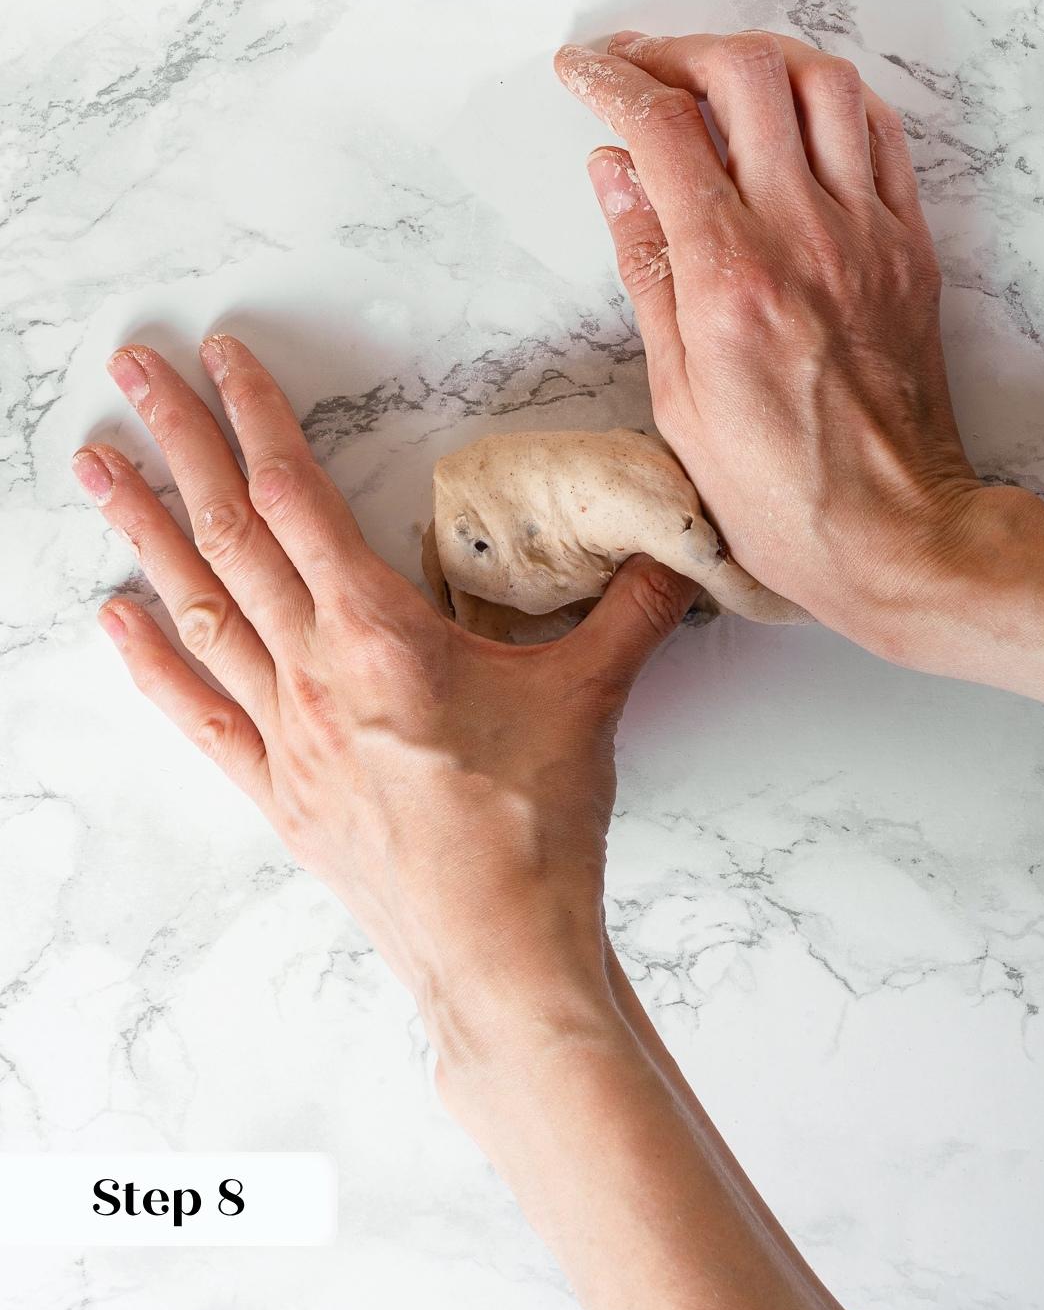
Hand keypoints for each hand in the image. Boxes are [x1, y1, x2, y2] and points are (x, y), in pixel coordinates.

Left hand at [71, 337, 695, 1055]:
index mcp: (381, 635)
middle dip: (181, 439)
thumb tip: (678, 550)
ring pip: (199, 609)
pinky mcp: (277, 790)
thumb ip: (633, 609)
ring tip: (98, 465)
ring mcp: (284, 733)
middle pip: (230, 533)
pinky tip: (117, 618)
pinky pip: (197, 714)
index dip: (257, 416)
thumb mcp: (592, 698)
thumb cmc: (535, 827)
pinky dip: (152, 660)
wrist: (497, 952)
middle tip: (134, 366)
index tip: (224, 356)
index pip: (301, 498)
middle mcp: (315, 674)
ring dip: (144, 530)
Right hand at [555, 29, 983, 657]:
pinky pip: (880, 131)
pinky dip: (830, 99)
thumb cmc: (777, 487)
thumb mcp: (675, 392)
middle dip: (678, 50)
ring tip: (714, 81)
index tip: (581, 70)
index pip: (663, 129)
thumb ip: (646, 266)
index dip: (611, 80)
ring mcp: (868, 232)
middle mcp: (804, 233)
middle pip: (745, 73)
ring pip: (823, 80)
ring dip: (758, 59)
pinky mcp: (910, 244)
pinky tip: (793, 116)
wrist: (893, 529)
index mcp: (730, 276)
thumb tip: (613, 172)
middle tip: (640, 68)